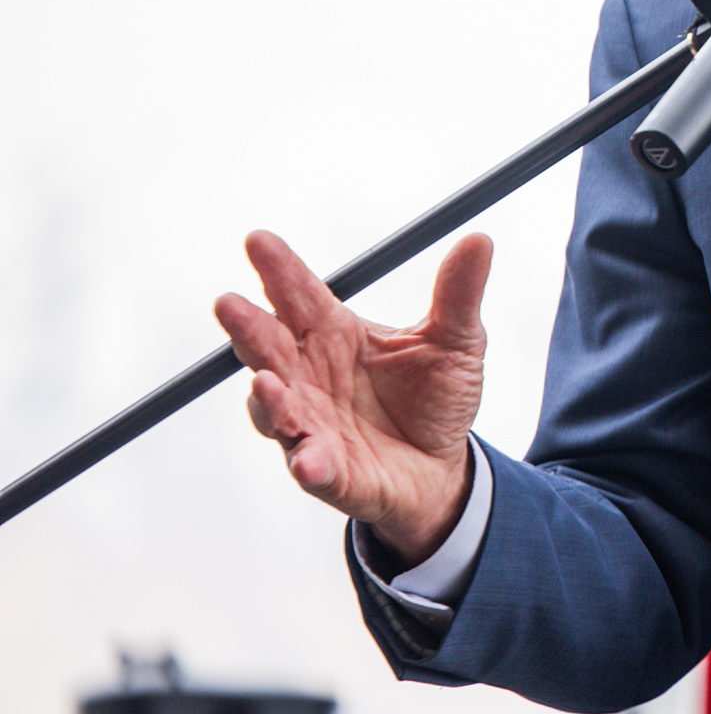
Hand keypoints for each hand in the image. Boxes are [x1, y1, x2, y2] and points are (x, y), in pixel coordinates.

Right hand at [215, 230, 489, 563]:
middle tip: (229, 303)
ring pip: (276, 409)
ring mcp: (312, 426)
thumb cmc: (435, 396)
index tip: (258, 240)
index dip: (278, 270)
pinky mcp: (330, 473)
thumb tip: (478, 240)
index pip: (299, 296)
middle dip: (248, 327)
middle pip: (269, 348)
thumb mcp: (456, 341)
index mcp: (334, 335)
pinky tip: (308, 460)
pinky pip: (312, 467)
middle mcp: (309, 378)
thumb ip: (457, 294)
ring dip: (268, 398)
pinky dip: (308, 462)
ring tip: (267, 382)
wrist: (444, 465)